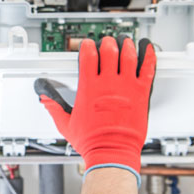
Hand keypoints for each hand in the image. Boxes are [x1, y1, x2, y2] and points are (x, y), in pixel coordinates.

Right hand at [34, 36, 155, 182]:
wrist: (112, 152)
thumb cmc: (91, 141)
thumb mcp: (66, 124)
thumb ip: (54, 108)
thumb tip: (45, 100)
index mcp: (89, 88)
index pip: (88, 56)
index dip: (87, 46)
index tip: (87, 44)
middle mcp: (108, 84)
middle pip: (109, 51)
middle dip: (107, 42)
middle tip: (107, 41)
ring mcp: (126, 87)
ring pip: (128, 56)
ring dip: (126, 45)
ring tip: (125, 41)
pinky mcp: (141, 94)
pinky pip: (147, 69)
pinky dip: (148, 57)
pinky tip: (148, 50)